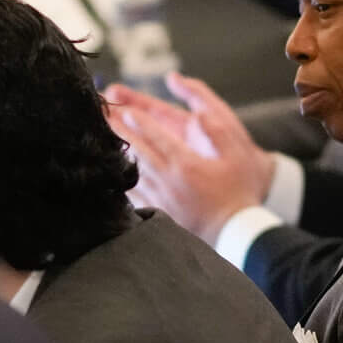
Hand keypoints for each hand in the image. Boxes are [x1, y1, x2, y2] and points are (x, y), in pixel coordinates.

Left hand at [104, 73, 273, 244]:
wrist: (237, 232)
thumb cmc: (240, 192)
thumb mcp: (237, 156)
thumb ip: (218, 132)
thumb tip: (198, 114)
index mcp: (187, 165)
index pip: (157, 137)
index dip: (139, 122)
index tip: (124, 109)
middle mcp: (170, 182)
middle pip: (138, 152)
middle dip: (120, 132)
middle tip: (103, 117)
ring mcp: (161, 200)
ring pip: (132, 172)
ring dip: (116, 154)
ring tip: (102, 140)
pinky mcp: (159, 213)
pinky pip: (133, 194)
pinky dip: (121, 180)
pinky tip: (112, 172)